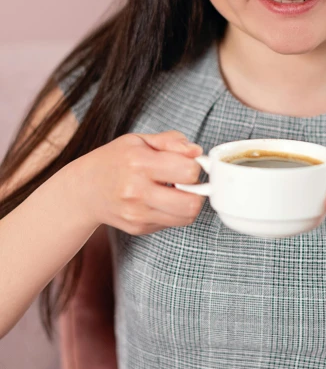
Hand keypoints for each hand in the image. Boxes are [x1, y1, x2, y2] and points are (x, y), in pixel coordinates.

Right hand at [77, 130, 205, 234]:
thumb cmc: (115, 161)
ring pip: (186, 217)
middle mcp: (137, 191)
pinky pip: (173, 223)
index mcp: (139, 163)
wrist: (84, 190)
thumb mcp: (139, 141)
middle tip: (186, 182)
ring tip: (176, 191)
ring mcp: (137, 213)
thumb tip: (197, 151)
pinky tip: (160, 201)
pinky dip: (174, 212)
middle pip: (192, 202)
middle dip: (197, 190)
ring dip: (188, 203)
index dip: (194, 166)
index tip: (187, 164)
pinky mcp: (138, 227)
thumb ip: (171, 141)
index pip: (188, 171)